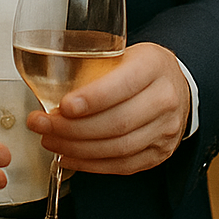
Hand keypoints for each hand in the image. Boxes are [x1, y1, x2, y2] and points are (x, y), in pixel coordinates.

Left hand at [27, 42, 190, 174]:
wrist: (175, 86)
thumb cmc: (141, 68)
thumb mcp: (122, 53)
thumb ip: (92, 66)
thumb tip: (46, 85)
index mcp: (153, 66)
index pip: (124, 85)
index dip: (92, 99)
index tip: (63, 106)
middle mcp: (165, 99)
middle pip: (118, 122)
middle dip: (73, 129)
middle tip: (43, 125)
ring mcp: (165, 130)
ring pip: (119, 148)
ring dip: (77, 149)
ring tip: (50, 141)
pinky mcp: (159, 153)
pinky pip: (122, 166)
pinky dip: (91, 165)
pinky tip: (68, 157)